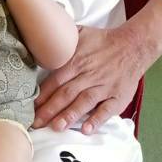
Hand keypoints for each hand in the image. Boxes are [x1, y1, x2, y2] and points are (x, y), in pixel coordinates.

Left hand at [33, 23, 154, 134]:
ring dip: (70, 115)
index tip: (28, 108)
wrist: (134, 46)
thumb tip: (39, 34)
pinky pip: (107, 109)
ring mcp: (104, 87)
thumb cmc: (103, 42)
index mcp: (76, 61)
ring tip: (56, 127)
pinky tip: (86, 129)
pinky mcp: (118, 96)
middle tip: (35, 124)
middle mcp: (89, 75)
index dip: (41, 95)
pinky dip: (97, 120)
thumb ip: (60, 37)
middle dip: (49, 110)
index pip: (55, 80)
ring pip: (84, 102)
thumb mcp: (80, 32)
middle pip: (66, 93)